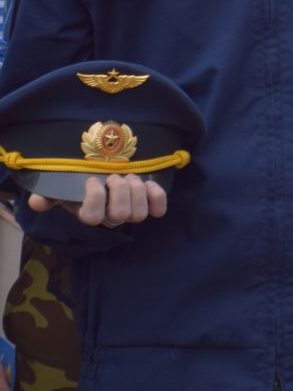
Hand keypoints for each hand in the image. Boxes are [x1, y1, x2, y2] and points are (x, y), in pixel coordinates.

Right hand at [26, 175, 166, 227]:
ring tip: (129, 176)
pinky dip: (156, 196)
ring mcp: (131, 212)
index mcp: (89, 213)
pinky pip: (158, 209)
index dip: (95, 197)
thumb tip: (37, 202)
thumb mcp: (61, 186)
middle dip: (119, 191)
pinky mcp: (149, 205)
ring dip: (136, 190)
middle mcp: (110, 217)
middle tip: (115, 176)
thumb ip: (47, 194)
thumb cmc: (81, 181)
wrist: (106, 172)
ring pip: (139, 213)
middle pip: (121, 215)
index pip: (92, 217)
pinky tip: (149, 183)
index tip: (93, 179)